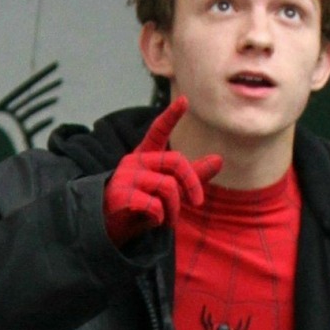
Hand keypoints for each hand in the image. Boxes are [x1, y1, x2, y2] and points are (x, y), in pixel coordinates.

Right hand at [104, 96, 221, 244]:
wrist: (109, 229)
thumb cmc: (141, 206)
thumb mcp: (169, 190)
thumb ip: (192, 175)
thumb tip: (220, 159)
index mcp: (145, 156)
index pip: (158, 131)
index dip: (171, 116)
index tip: (184, 100)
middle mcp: (134, 161)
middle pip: (176, 161)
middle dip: (192, 183)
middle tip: (197, 203)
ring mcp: (126, 177)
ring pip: (168, 186)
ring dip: (174, 209)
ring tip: (168, 220)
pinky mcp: (121, 195)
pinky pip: (155, 205)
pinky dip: (160, 218)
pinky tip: (152, 222)